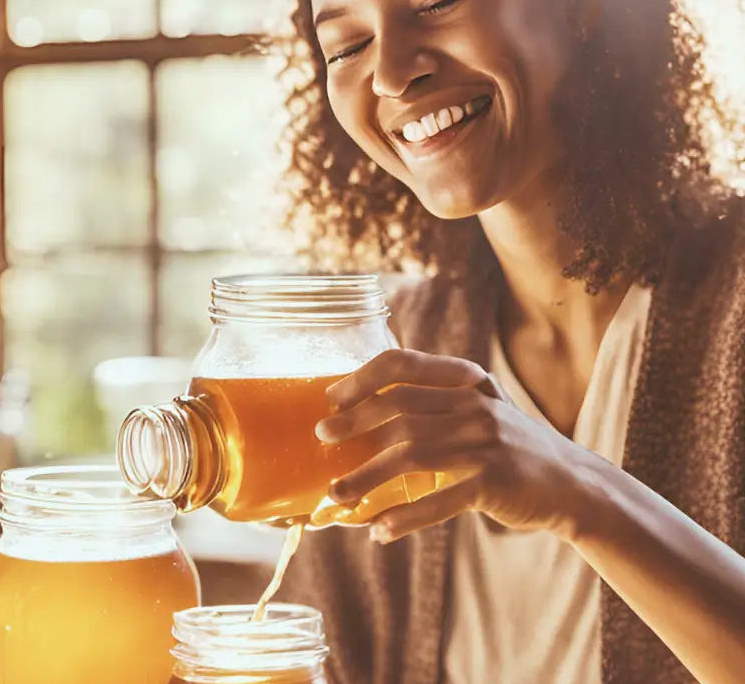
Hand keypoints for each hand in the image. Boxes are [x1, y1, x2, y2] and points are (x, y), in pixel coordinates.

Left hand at [315, 349, 591, 543]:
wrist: (573, 484)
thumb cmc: (510, 448)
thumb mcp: (481, 410)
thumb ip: (437, 402)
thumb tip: (364, 414)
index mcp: (465, 382)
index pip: (404, 365)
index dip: (363, 378)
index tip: (332, 398)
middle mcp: (474, 406)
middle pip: (398, 408)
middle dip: (354, 423)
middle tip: (322, 438)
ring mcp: (485, 443)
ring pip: (409, 454)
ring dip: (367, 476)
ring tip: (336, 494)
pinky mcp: (493, 482)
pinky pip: (439, 500)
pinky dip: (405, 517)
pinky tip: (379, 530)